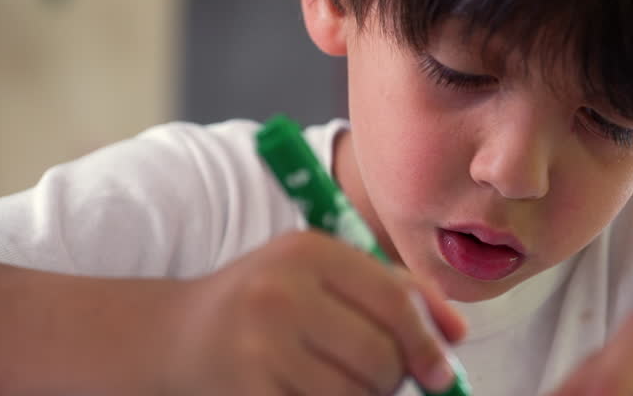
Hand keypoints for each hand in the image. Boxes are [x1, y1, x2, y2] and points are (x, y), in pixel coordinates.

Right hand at [160, 230, 465, 394]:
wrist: (175, 335)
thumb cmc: (267, 301)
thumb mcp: (324, 275)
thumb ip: (394, 290)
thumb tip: (456, 333)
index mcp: (307, 252)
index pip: (394, 301)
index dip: (427, 342)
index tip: (442, 372)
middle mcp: (280, 293)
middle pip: (381, 356)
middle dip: (393, 376)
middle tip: (377, 375)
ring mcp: (258, 347)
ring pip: (357, 395)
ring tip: (336, 381)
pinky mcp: (247, 393)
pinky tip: (308, 390)